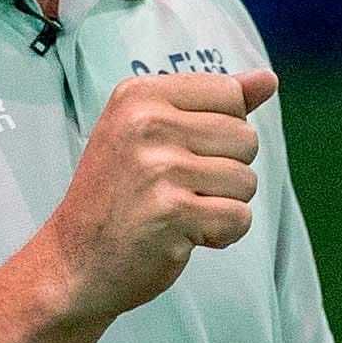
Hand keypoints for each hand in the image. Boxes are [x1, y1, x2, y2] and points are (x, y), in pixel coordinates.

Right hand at [27, 68, 275, 324]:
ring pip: (246, 180)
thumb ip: (211, 104)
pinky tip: (184, 235)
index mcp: (139, 95)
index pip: (230, 94)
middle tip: (178, 190)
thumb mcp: (150, 133)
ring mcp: (159, 168)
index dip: (222, 132)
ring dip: (223, 205)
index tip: (181, 154)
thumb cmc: (118, 196)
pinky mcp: (173, 212)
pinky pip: (239, 218)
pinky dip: (222, 235)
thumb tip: (268, 79)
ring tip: (179, 212)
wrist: (72, 262)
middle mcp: (147, 123)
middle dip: (226, 172)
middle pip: (245, 138)